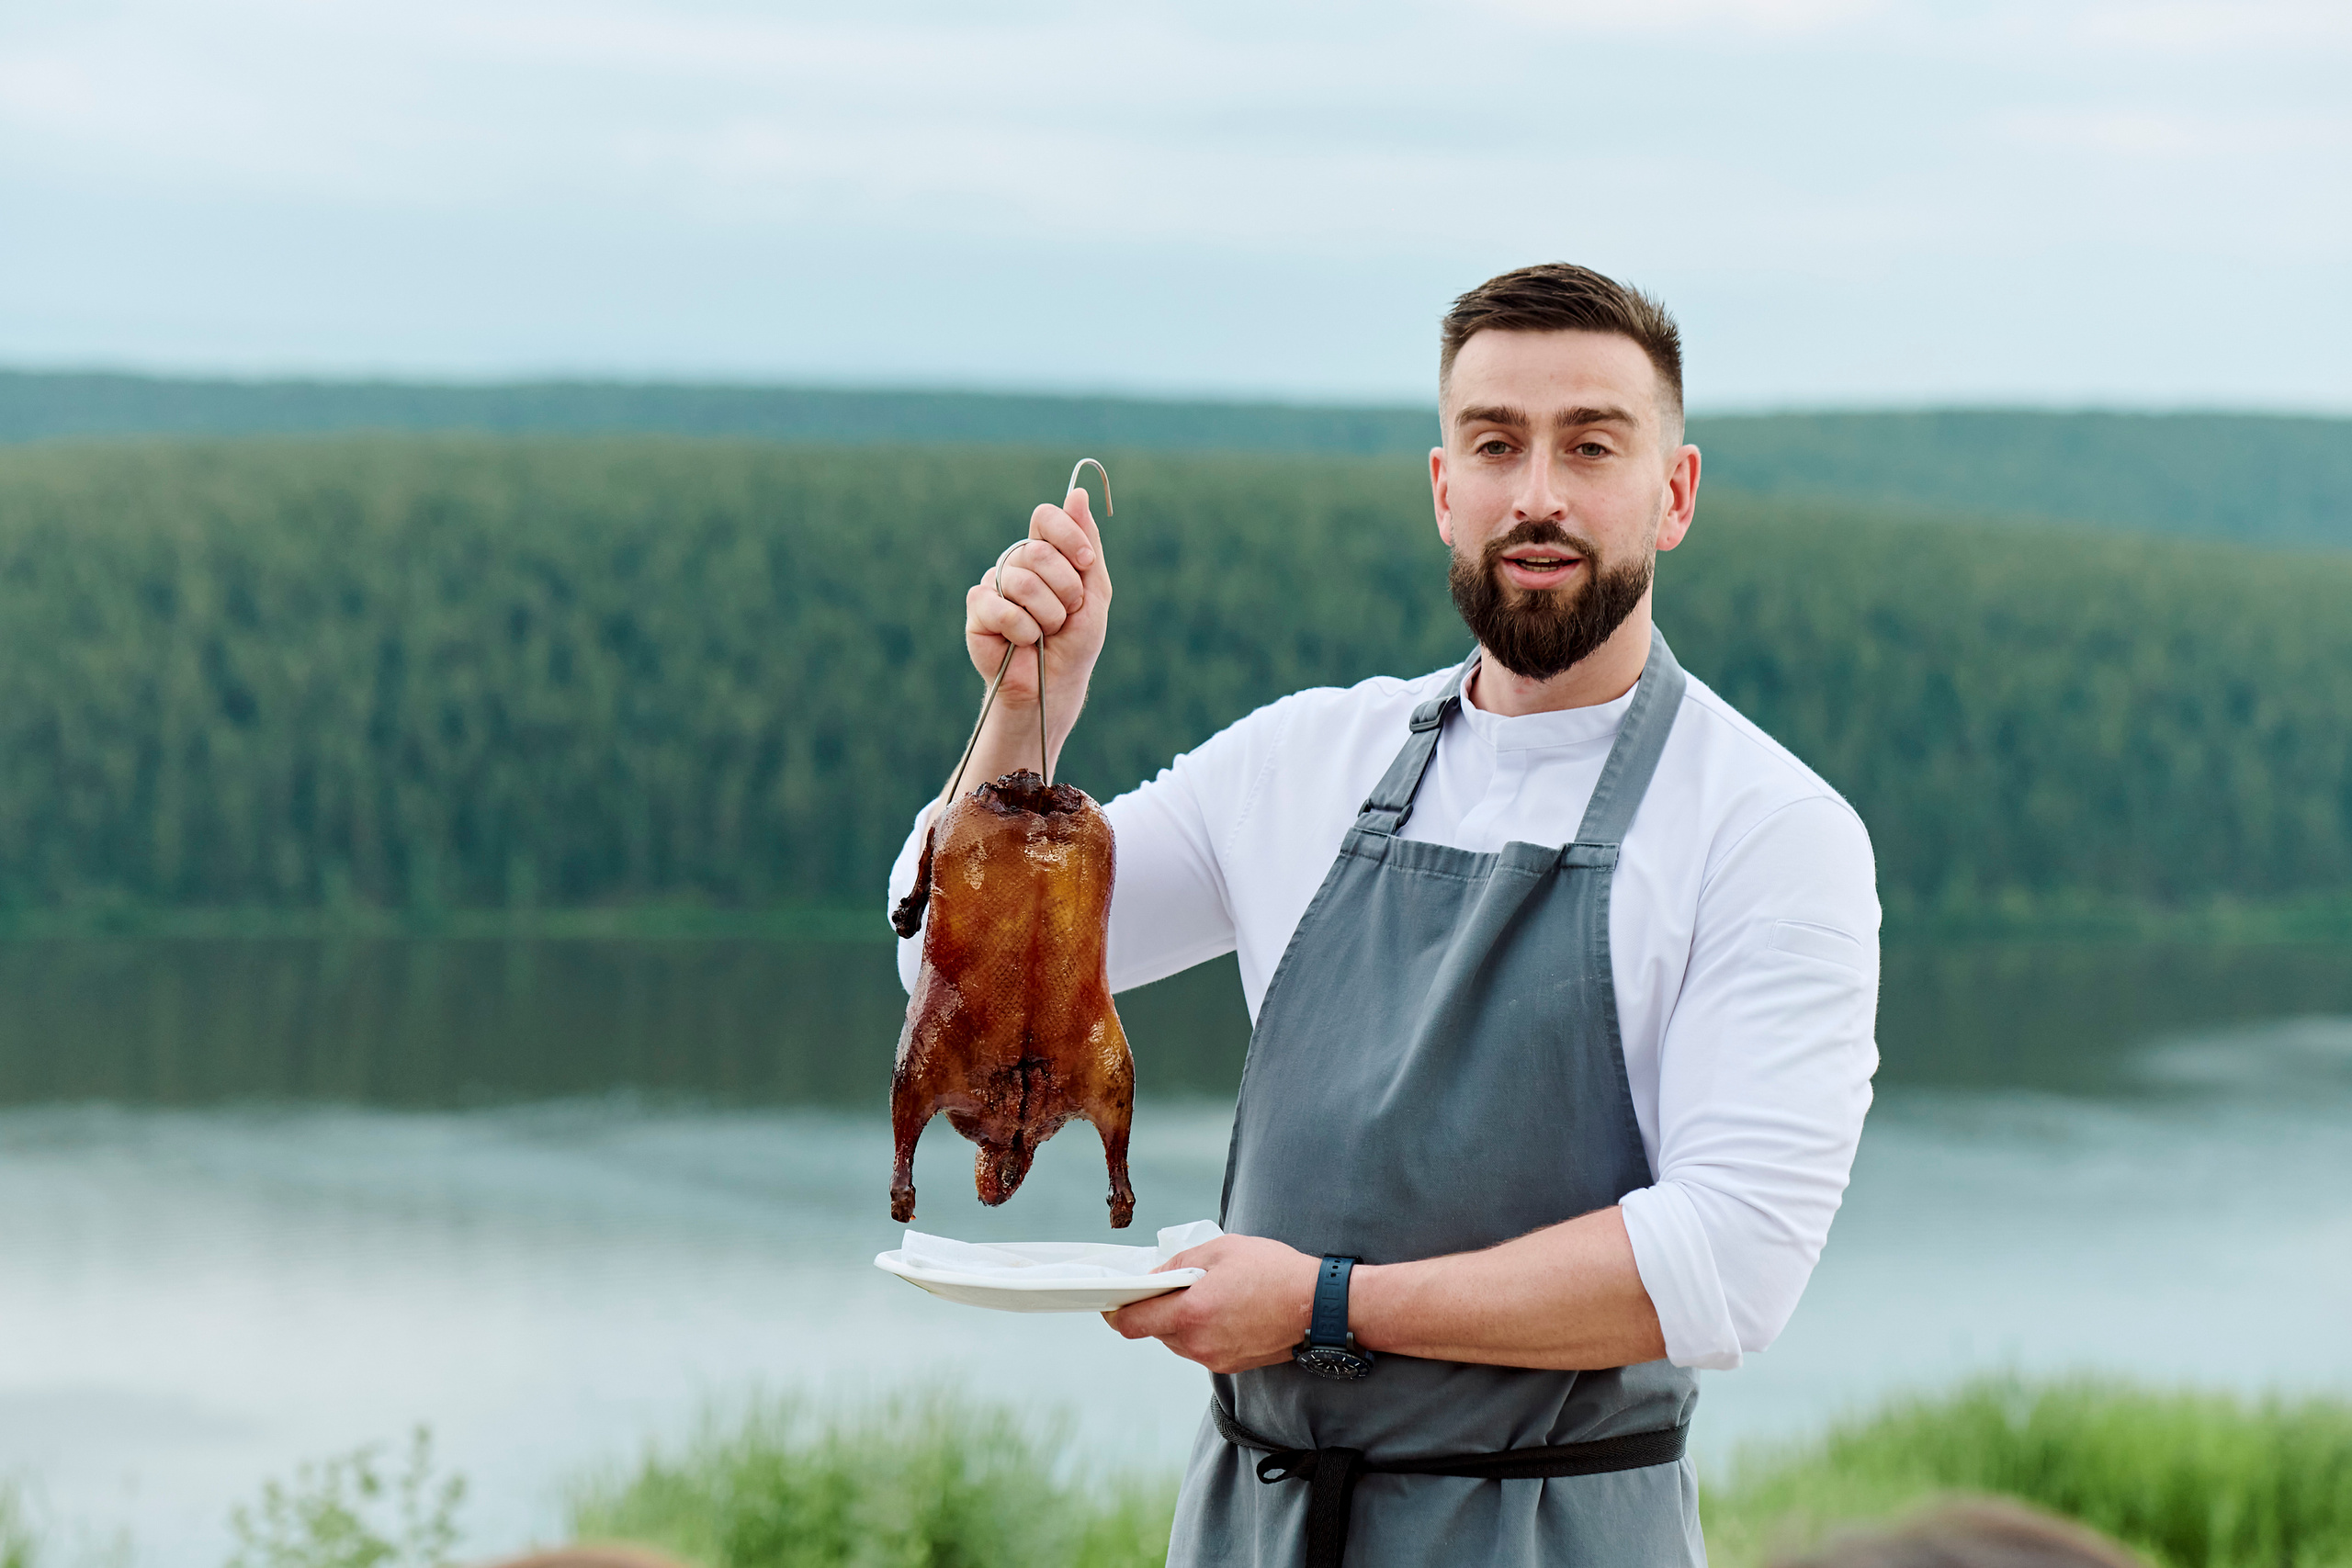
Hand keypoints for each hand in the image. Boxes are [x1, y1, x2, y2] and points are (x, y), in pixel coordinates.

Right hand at [963, 486, 1111, 733]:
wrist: (1054, 684)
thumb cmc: (1075, 641)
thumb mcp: (1094, 590)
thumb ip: (1086, 543)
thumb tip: (1077, 493)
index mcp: (1045, 553)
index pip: (1046, 517)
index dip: (1068, 536)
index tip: (1085, 563)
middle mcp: (1017, 564)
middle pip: (1038, 551)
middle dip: (1065, 589)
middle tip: (1066, 614)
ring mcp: (994, 584)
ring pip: (1022, 581)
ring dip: (1047, 615)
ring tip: (1046, 632)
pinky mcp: (977, 610)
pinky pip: (1000, 607)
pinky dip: (1022, 630)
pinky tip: (1023, 642)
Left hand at [1102, 1234, 1318, 1373]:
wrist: (1320, 1306)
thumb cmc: (1273, 1272)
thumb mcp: (1221, 1250)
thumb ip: (1180, 1264)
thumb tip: (1155, 1277)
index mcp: (1191, 1314)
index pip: (1133, 1324)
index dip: (1116, 1312)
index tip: (1111, 1301)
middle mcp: (1198, 1344)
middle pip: (1155, 1331)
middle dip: (1156, 1309)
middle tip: (1170, 1284)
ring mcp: (1215, 1358)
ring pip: (1178, 1341)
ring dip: (1180, 1320)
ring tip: (1204, 1294)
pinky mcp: (1231, 1365)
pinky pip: (1201, 1348)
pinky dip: (1201, 1330)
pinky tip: (1222, 1309)